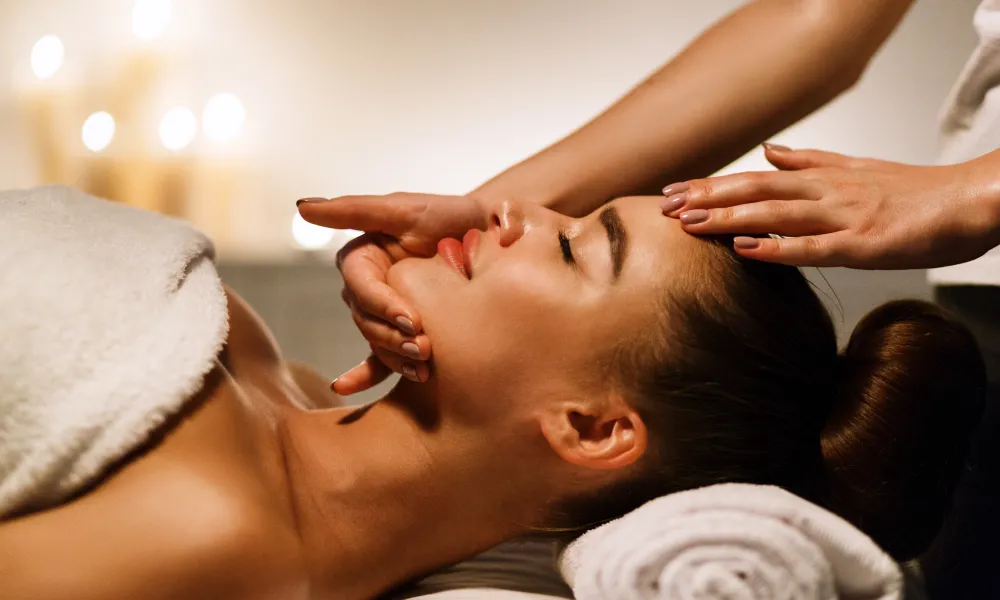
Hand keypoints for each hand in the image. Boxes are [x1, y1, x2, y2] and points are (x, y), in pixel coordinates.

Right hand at [297, 193, 488, 394]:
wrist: (486, 238)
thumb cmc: (447, 216)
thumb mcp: (404, 209)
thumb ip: (354, 209)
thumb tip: (301, 208)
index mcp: (362, 259)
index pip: (361, 287)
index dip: (382, 305)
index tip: (412, 319)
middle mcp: (367, 288)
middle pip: (366, 320)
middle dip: (392, 336)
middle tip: (424, 347)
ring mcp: (383, 314)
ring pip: (375, 342)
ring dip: (394, 357)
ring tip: (422, 368)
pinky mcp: (400, 333)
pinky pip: (377, 359)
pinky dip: (364, 375)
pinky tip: (346, 388)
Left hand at [661, 145, 999, 268]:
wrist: (970, 202)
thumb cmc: (917, 193)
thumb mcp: (858, 170)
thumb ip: (812, 162)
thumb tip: (771, 151)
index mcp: (824, 178)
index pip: (756, 179)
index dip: (713, 185)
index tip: (675, 192)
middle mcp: (827, 192)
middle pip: (756, 191)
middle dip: (707, 199)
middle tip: (664, 207)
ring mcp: (844, 217)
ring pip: (776, 215)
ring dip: (728, 219)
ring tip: (689, 224)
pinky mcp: (864, 245)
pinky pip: (813, 247)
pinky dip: (776, 248)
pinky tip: (744, 250)